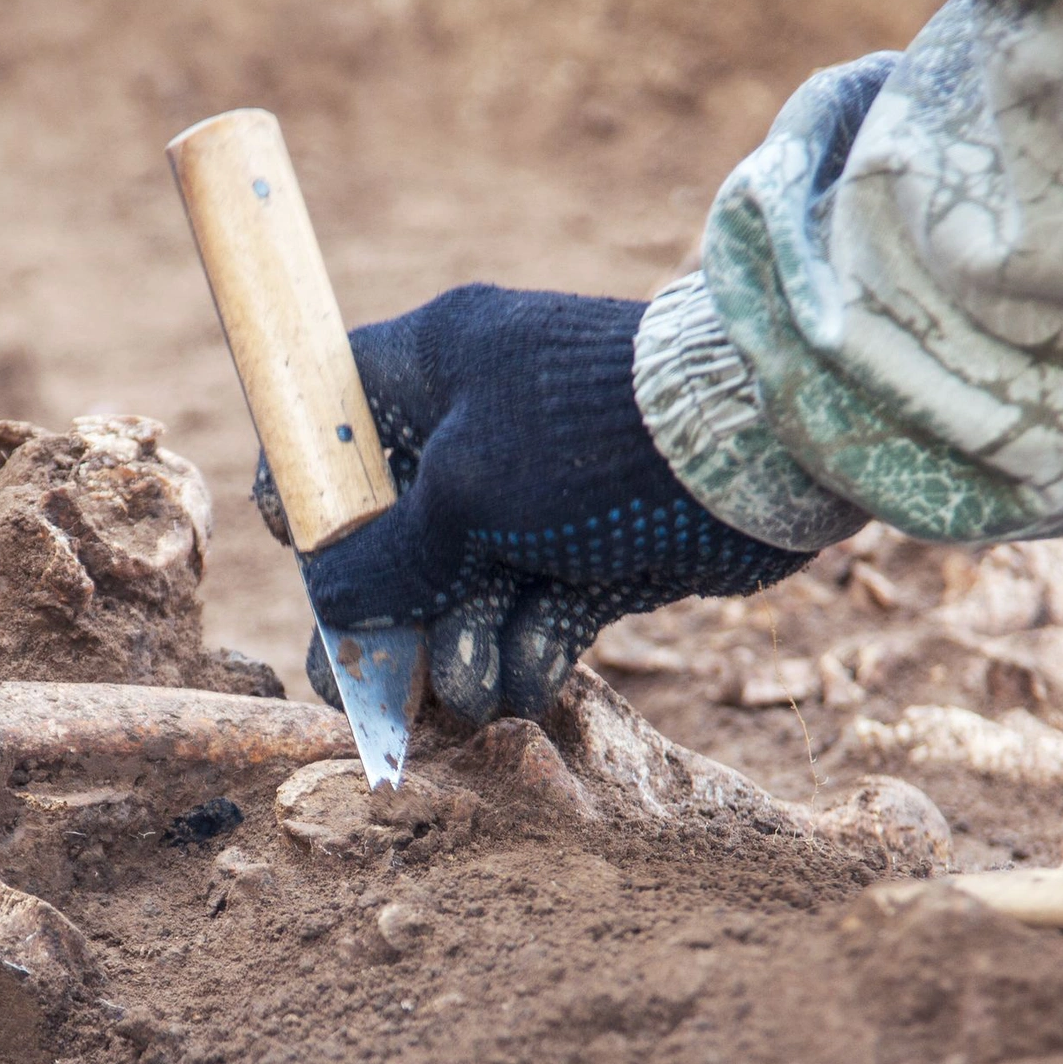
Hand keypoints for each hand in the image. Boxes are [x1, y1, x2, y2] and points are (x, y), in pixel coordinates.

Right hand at [254, 284, 811, 721]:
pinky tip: (526, 682)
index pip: (330, 425)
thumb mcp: (463, 492)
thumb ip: (383, 556)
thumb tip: (329, 603)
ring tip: (474, 689)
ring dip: (458, 652)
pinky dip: (523, 655)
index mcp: (429, 370)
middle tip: (369, 693)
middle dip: (384, 620)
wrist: (756, 454)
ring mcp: (533, 496)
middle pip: (389, 539)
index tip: (313, 560)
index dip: (306, 498)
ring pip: (460, 593)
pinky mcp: (590, 553)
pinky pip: (529, 616)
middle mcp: (473, 429)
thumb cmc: (590, 439)